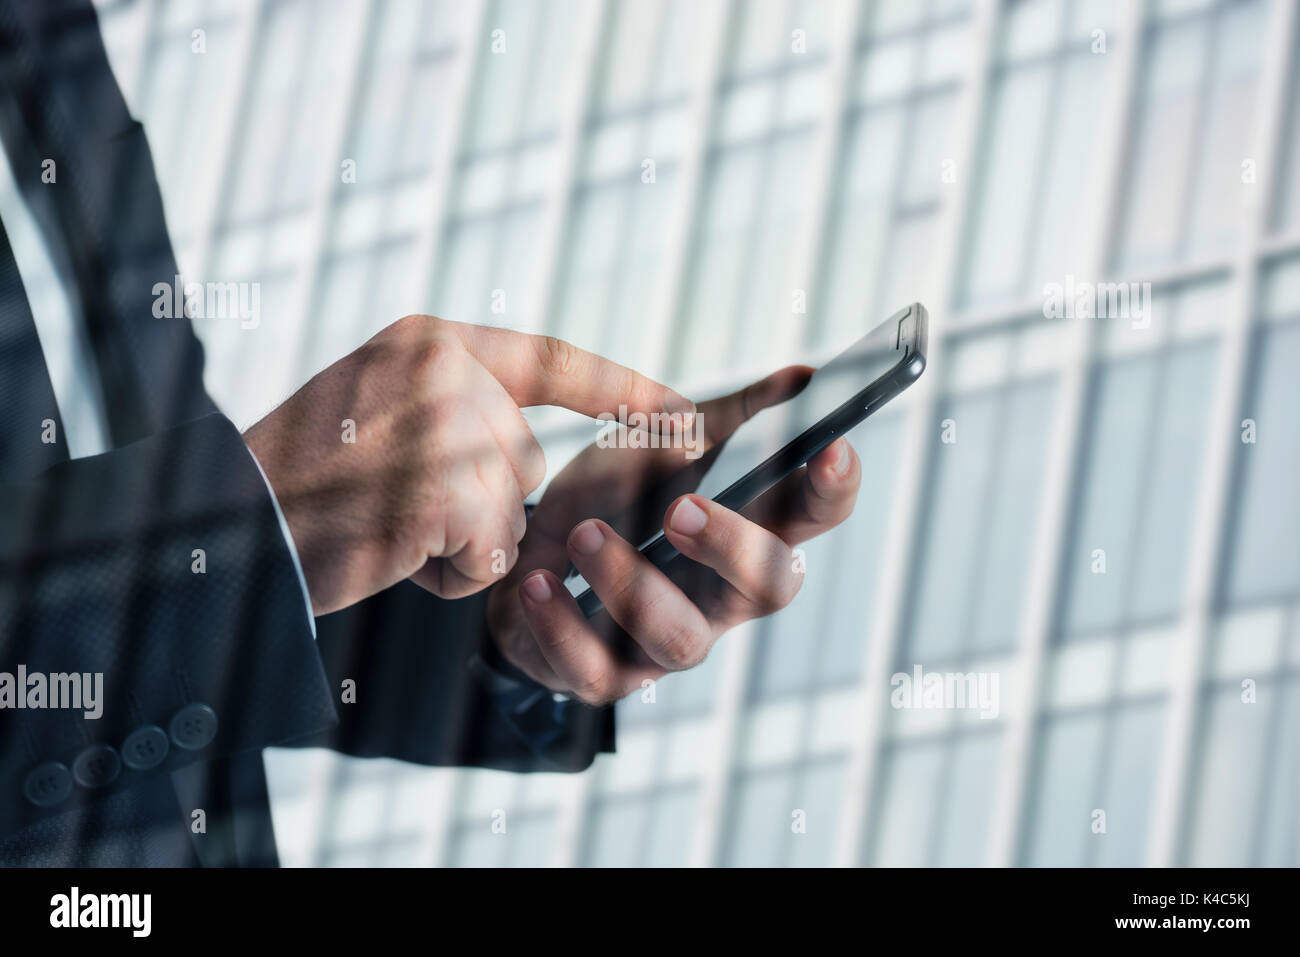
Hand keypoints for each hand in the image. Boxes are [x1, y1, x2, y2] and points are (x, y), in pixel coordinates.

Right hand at [243, 315, 693, 615]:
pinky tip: (387, 555)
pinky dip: (446, 575)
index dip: (620, 387)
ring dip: (459, 542)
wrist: (223, 529)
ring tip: (381, 529)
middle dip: (474, 504)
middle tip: (387, 505)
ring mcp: (449, 425)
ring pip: (508, 511)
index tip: (686, 413)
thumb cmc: (294, 481)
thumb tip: (526, 452)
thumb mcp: (374, 409)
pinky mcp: (447, 489)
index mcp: (429, 337)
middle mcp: (447, 367)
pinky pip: (490, 555)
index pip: (552, 357)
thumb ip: (452, 405)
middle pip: (521, 458)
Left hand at [487, 366, 861, 703]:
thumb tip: (803, 377)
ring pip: (680, 640)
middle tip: (679, 509)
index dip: (832, 491)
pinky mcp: (608, 676)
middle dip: (729, 547)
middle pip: (767, 589)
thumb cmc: (613, 497)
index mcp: (745, 532)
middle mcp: (720, 596)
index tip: (832, 449)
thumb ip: (728, 415)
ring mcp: (667, 644)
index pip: (812, 518)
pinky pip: (595, 669)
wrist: (529, 552)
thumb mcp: (663, 440)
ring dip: (630, 584)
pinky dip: (562, 624)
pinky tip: (538, 581)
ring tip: (584, 533)